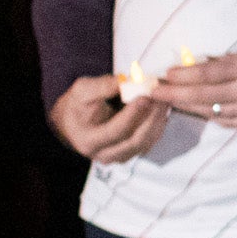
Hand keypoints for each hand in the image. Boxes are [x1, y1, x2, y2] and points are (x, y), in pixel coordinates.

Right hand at [50, 72, 169, 165]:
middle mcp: (105, 154)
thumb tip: (125, 81)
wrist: (72, 122)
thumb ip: (102, 86)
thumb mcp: (82, 91)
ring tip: (164, 100)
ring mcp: (119, 157)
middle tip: (161, 97)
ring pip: (145, 143)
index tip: (145, 97)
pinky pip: (149, 142)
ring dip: (158, 121)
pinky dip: (157, 126)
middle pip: (135, 140)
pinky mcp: (130, 153)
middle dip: (151, 118)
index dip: (133, 115)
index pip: (116, 131)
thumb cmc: (76, 106)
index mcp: (89, 141)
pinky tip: (161, 110)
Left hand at [160, 43, 236, 131]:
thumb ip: (233, 59)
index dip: (180, 76)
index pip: (204, 73)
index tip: (163, 75)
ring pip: (212, 112)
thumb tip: (205, 64)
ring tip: (171, 102)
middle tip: (152, 93)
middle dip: (173, 95)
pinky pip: (229, 122)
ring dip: (189, 107)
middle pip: (200, 96)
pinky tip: (201, 112)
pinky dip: (213, 116)